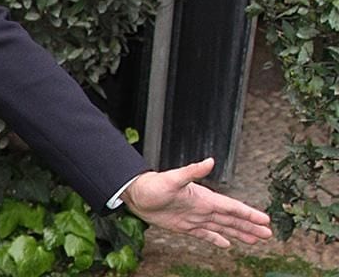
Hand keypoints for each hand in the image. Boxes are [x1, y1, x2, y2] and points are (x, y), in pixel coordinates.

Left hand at [123, 157, 273, 247]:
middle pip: (232, 219)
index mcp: (204, 198)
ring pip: (223, 228)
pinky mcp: (185, 226)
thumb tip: (210, 161)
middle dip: (250, 227)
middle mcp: (203, 208)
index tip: (265, 220)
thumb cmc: (153, 185)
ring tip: (255, 240)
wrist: (136, 194)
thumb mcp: (173, 178)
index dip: (249, 214)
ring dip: (239, 233)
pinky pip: (205, 234)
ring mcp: (195, 218)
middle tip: (268, 234)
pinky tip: (227, 244)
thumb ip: (192, 171)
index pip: (232, 207)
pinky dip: (217, 239)